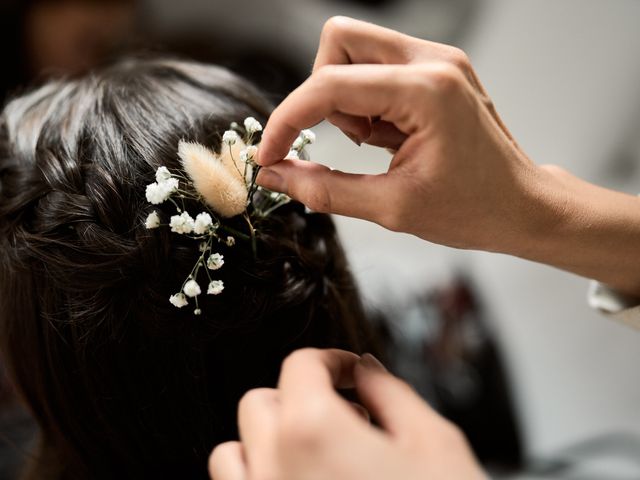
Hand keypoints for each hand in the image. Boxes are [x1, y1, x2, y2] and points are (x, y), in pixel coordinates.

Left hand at [209, 348, 485, 479]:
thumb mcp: (433, 442)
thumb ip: (391, 393)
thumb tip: (367, 372)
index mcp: (312, 432)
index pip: (301, 366)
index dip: (331, 358)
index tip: (349, 369)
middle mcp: (273, 470)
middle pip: (261, 402)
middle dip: (300, 395)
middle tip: (343, 412)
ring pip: (233, 451)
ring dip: (267, 439)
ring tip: (314, 451)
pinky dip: (256, 479)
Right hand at [257, 16, 639, 295]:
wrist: (522, 206)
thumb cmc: (473, 209)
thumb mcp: (392, 208)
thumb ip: (325, 190)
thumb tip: (276, 177)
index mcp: (427, 91)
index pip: (329, 85)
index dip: (287, 120)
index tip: (269, 155)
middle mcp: (433, 61)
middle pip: (340, 40)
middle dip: (321, 94)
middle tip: (349, 140)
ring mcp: (437, 59)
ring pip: (355, 49)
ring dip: (347, 98)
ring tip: (378, 143)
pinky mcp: (436, 69)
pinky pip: (377, 66)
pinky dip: (368, 101)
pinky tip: (392, 136)